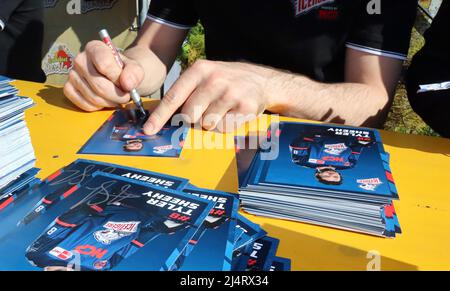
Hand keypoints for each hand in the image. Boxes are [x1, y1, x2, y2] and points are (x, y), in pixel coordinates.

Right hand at [63, 40, 144, 110]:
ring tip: (117, 98)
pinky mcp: (68, 89)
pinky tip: (105, 101)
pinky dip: (98, 107)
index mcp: (95, 48)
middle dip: (116, 95)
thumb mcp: (135, 68)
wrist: (118, 77)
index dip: (118, 78)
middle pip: (98, 85)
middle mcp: (80, 59)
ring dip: (110, 102)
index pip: (104, 64)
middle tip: (126, 96)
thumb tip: (127, 84)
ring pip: (93, 97)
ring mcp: (72, 74)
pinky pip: (84, 105)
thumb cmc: (125, 71)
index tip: (126, 84)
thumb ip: (134, 73)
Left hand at [144, 60, 273, 133]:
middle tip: (206, 110)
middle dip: (194, 119)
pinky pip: (224, 128)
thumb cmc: (227, 82)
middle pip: (189, 115)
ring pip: (207, 124)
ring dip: (212, 123)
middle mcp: (214, 79)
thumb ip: (186, 93)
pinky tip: (233, 113)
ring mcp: (231, 93)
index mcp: (199, 70)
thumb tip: (164, 118)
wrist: (262, 80)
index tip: (149, 130)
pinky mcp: (245, 107)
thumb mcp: (205, 77)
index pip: (173, 96)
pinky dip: (226, 126)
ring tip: (222, 110)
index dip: (159, 116)